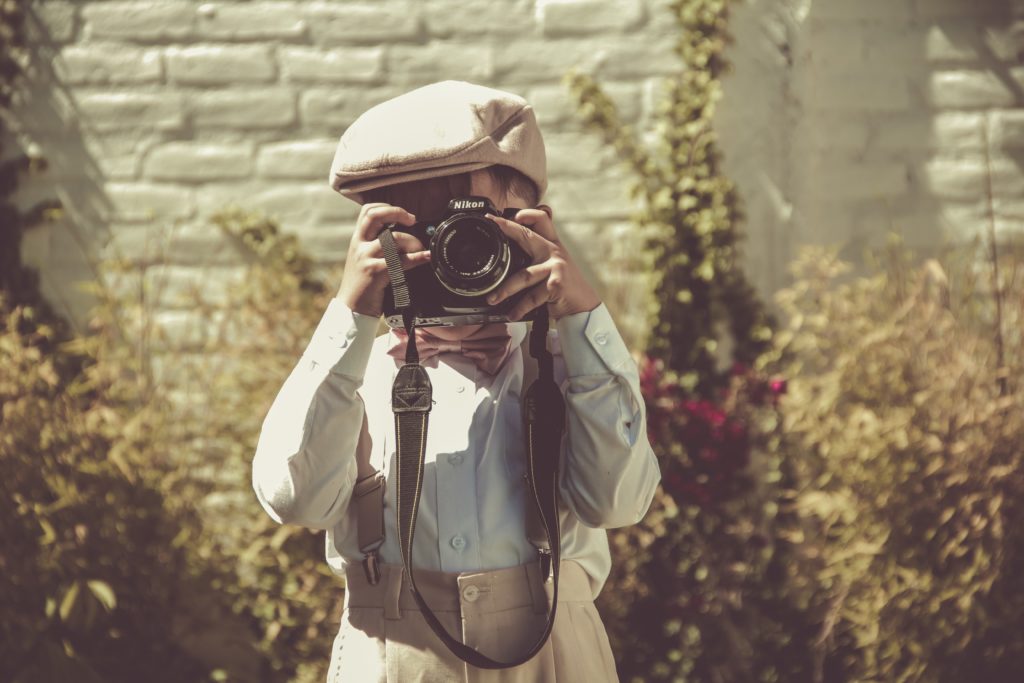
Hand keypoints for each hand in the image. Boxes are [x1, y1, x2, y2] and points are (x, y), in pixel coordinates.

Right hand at [335, 203, 430, 316]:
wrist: (351, 309)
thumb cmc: (363, 286)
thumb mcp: (364, 260)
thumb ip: (377, 246)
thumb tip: (402, 237)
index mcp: (357, 240)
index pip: (367, 211)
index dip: (386, 207)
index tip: (403, 215)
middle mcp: (359, 245)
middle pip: (375, 216)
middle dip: (397, 212)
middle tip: (412, 219)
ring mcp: (365, 257)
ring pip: (392, 238)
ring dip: (411, 241)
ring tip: (421, 248)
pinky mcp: (374, 272)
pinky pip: (400, 260)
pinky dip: (417, 257)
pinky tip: (425, 257)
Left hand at [484, 206, 600, 321]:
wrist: (582, 305)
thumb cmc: (561, 285)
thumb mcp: (551, 266)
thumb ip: (534, 257)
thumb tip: (505, 258)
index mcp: (551, 244)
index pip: (542, 220)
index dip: (526, 213)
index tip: (508, 213)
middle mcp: (554, 251)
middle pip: (528, 235)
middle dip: (508, 228)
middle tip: (492, 224)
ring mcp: (556, 267)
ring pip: (524, 276)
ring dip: (505, 289)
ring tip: (492, 298)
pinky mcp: (556, 285)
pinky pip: (532, 297)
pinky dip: (520, 308)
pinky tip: (512, 314)